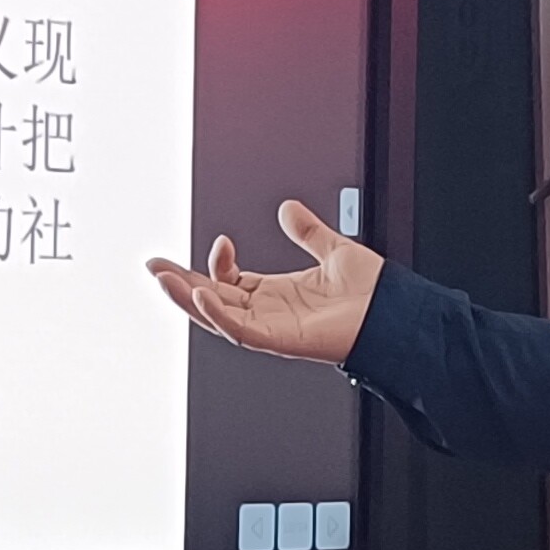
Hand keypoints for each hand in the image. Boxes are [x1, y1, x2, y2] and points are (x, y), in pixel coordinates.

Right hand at [145, 200, 379, 364]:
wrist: (396, 312)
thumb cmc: (373, 293)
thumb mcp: (333, 249)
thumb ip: (308, 231)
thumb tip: (287, 209)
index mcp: (277, 293)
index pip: (230, 282)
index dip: (218, 264)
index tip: (224, 241)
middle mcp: (270, 312)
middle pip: (212, 299)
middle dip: (180, 283)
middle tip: (154, 266)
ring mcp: (272, 327)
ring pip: (216, 317)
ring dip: (187, 298)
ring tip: (163, 279)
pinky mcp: (279, 340)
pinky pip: (239, 330)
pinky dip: (217, 314)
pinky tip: (200, 295)